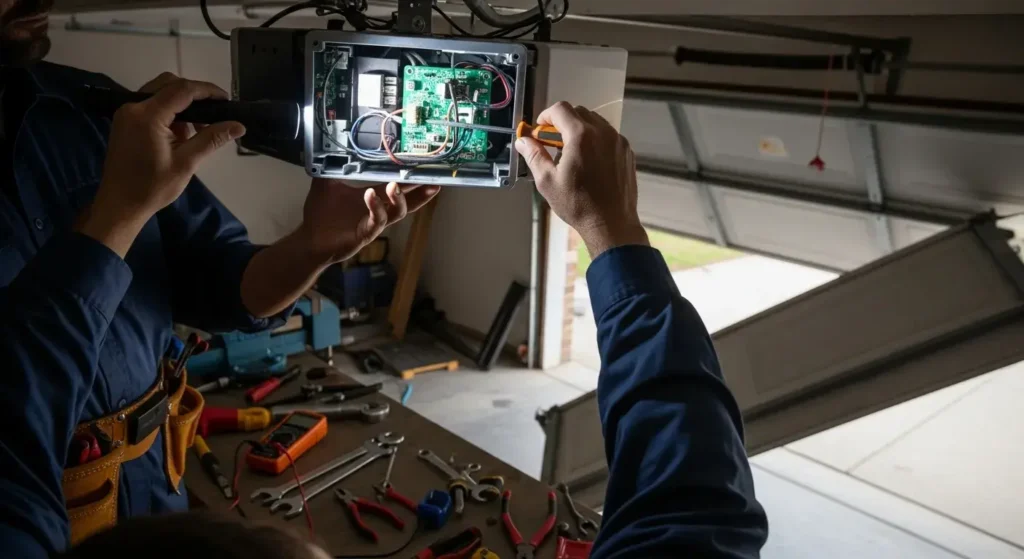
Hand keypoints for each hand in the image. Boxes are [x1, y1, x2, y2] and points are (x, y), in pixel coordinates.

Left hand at [81, 73, 244, 256]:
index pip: (182, 90)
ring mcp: (126, 113)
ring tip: (198, 127)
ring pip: (159, 92)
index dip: (207, 91)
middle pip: (168, 84)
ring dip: (181, 103)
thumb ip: (212, 139)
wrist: (120, 204)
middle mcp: (133, 107)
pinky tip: (181, 131)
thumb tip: (239, 125)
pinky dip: (169, 110)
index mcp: (147, 116)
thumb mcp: (187, 163)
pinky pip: (151, 104)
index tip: (227, 99)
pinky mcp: (125, 121)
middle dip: (194, 94)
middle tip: (214, 112)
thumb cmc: (153, 187)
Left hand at [298, 180, 439, 265]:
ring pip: (396, 212)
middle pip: (407, 200)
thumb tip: (332, 144)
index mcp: (374, 196)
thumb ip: (333, 166)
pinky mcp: (366, 234)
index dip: (412, 180)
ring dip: (399, 198)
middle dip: (420, 190)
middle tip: (431, 179)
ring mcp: (373, 222)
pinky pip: (377, 221)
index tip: (424, 168)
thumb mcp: (326, 183)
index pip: (398, 186)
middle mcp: (378, 209)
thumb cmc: (321, 213)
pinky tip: (370, 195)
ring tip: (395, 185)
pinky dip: (376, 208)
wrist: (310, 239)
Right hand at [516, 102, 647, 258]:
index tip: (540, 129)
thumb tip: (523, 141)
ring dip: (579, 129)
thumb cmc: (578, 205)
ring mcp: (618, 141)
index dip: (546, 116)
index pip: (560, 109)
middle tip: (552, 141)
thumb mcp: (547, 181)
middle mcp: (603, 132)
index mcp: (581, 136)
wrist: (611, 223)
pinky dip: (596, 139)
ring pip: (595, 122)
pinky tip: (589, 160)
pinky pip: (608, 135)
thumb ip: (534, 155)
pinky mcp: (627, 151)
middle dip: (562, 122)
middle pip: (578, 112)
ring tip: (571, 152)